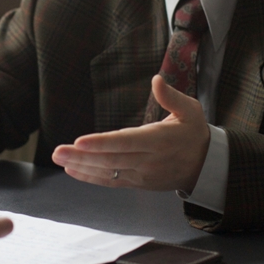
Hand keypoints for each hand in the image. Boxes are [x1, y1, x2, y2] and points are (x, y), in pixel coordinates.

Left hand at [51, 75, 210, 192]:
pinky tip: (72, 170)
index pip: (126, 142)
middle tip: (57, 151)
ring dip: (81, 166)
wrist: (206, 166)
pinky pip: (111, 181)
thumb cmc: (194, 133)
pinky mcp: (137, 183)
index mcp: (159, 140)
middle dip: (81, 156)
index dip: (101, 143)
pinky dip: (90, 177)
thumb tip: (156, 80)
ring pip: (108, 172)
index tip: (79, 141)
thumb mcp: (191, 110)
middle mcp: (148, 160)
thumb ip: (171, 96)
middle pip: (111, 160)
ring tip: (58, 158)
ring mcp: (142, 174)